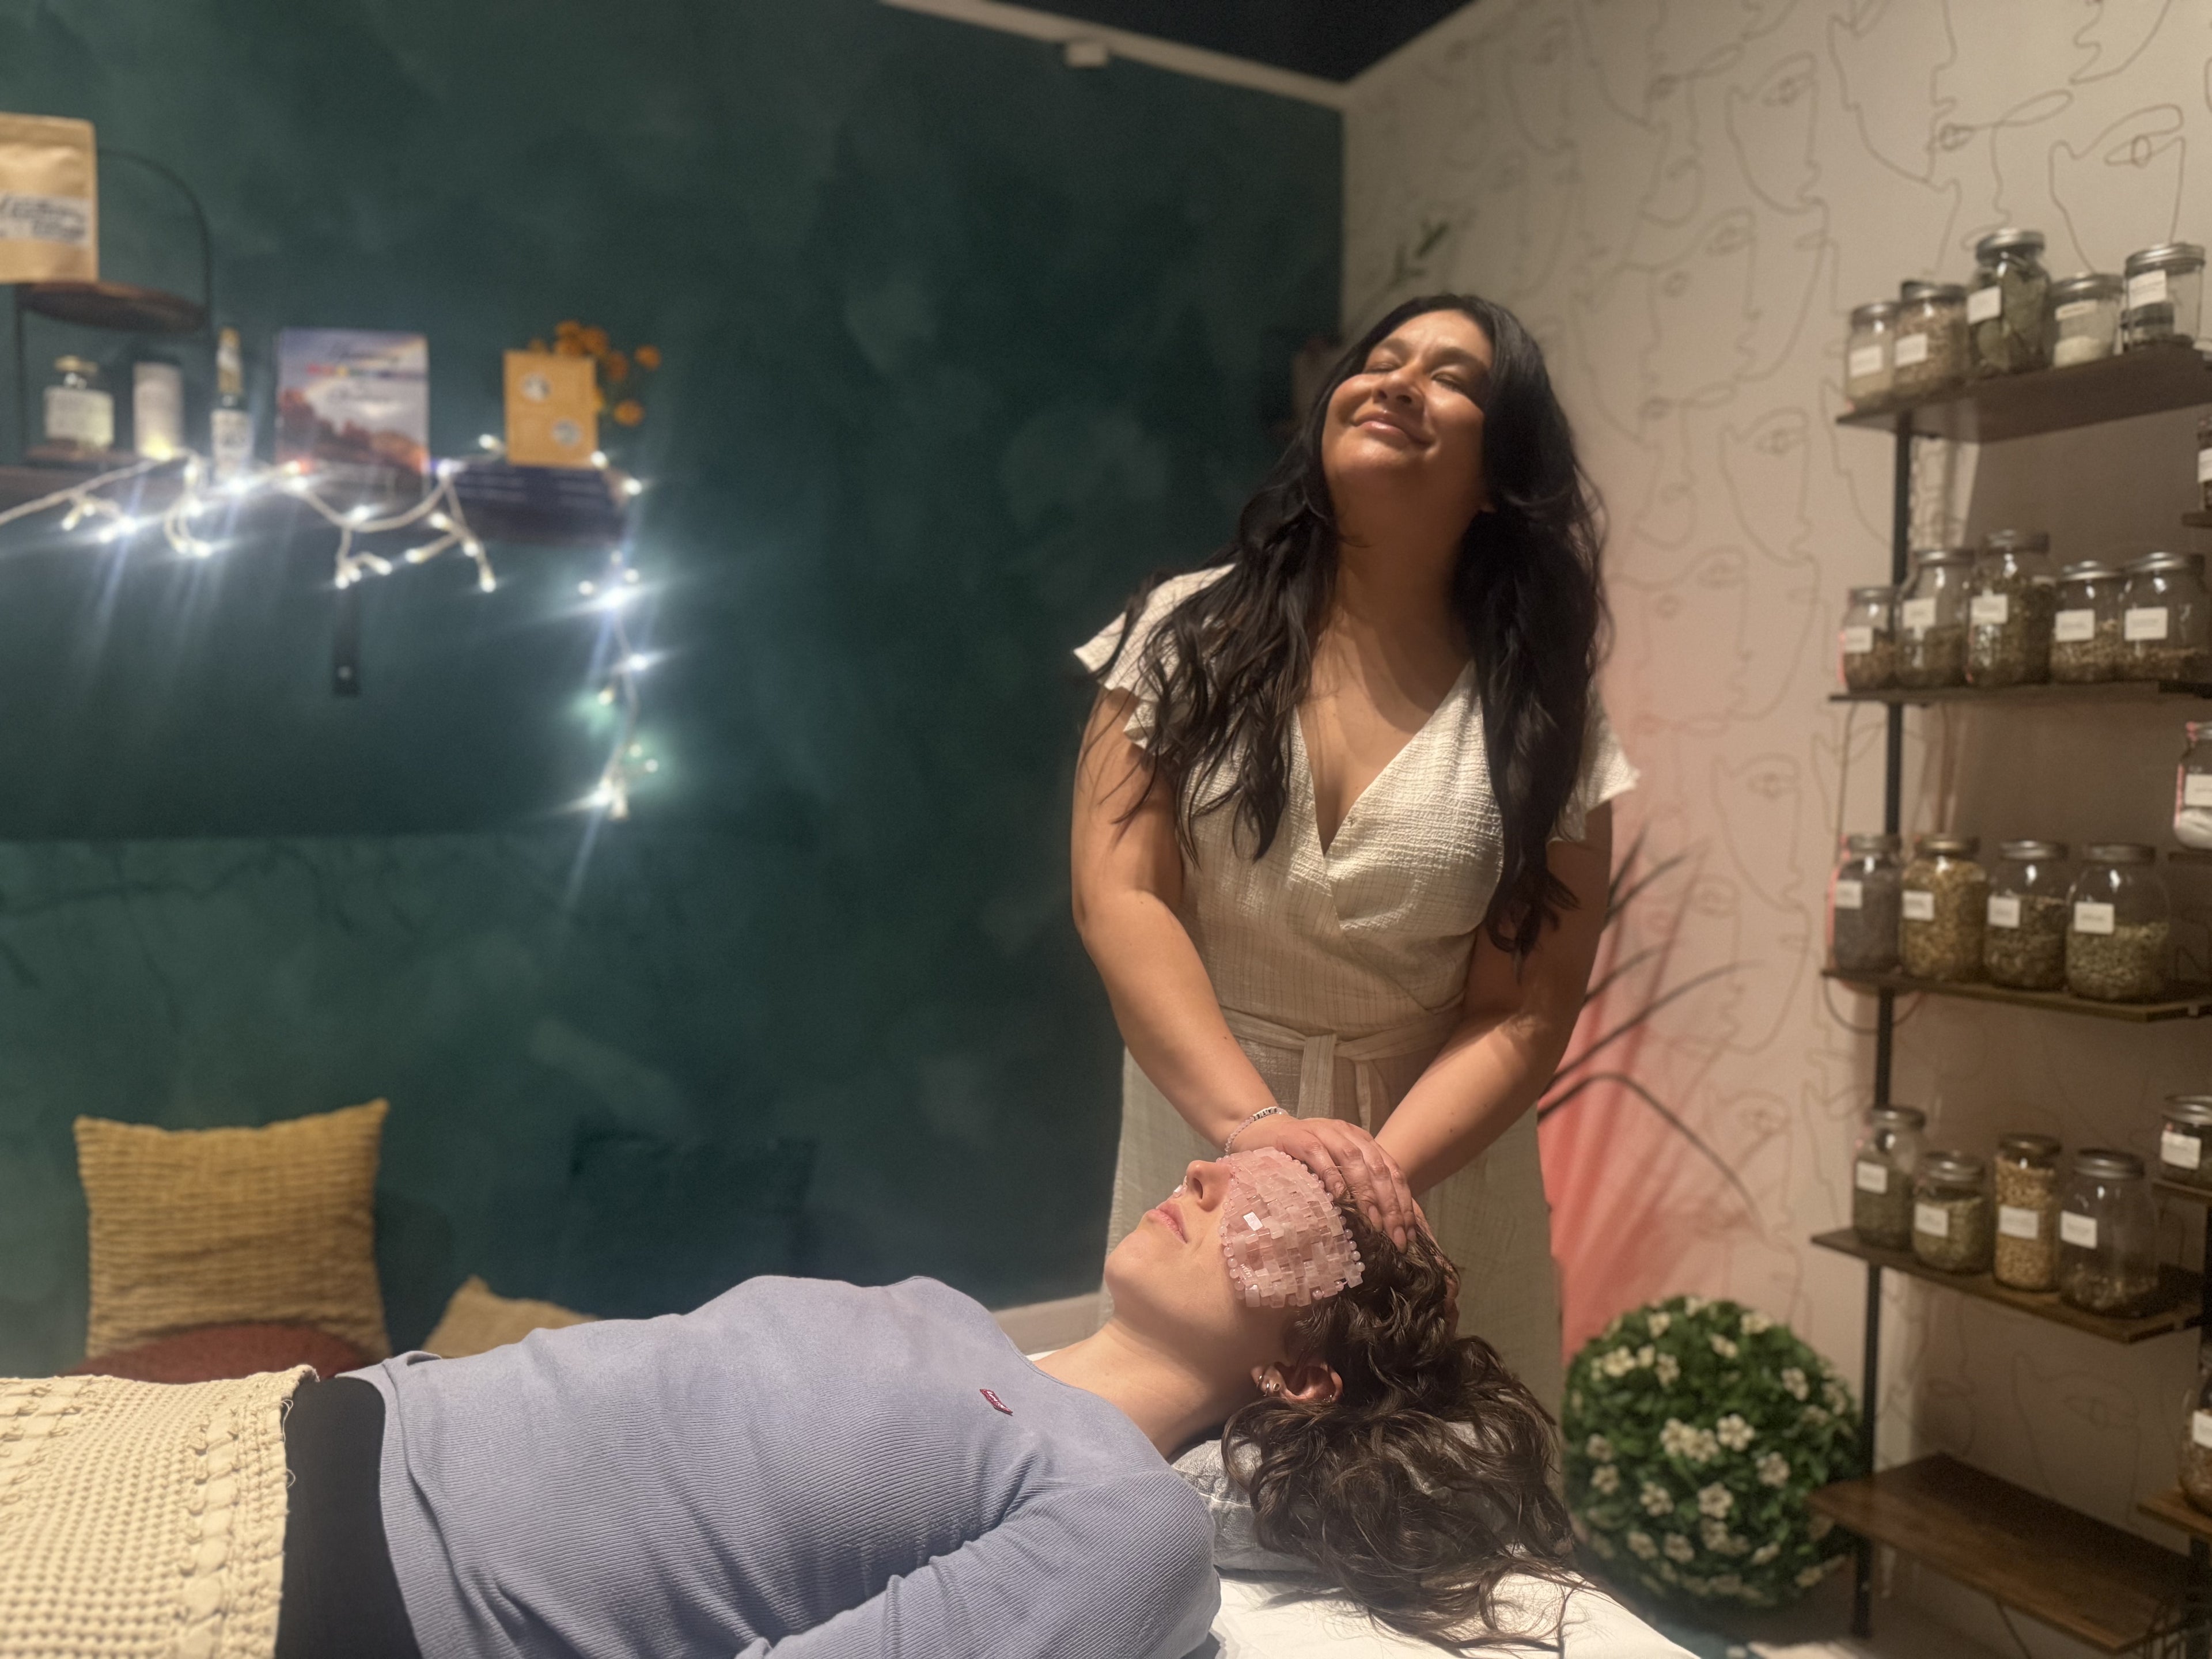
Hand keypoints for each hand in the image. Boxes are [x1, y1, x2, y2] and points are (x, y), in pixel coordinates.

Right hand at [1233, 1112, 1415, 1248]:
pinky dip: (1332, 1175)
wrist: (1263, 1133)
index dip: (1403, 1203)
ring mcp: (1323, 1132)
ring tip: (1373, 1222)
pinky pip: (1319, 1154)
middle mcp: (1347, 1133)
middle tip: (1394, 1236)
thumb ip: (1359, 1189)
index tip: (1408, 1235)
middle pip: (1378, 1168)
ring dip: (1366, 1193)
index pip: (1392, 1171)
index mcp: (1363, 1141)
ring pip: (1353, 1159)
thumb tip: (1387, 1226)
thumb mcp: (1337, 1171)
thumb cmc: (1303, 1160)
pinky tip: (1339, 1197)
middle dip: (1390, 1204)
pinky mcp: (1299, 1136)